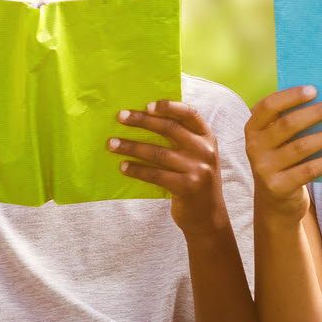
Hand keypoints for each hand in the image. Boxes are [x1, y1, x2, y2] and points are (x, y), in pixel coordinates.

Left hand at [110, 100, 231, 237]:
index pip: (190, 114)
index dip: (169, 106)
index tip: (147, 105)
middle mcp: (205, 151)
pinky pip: (155, 174)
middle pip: (169, 129)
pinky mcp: (186, 187)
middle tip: (120, 117)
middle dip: (142, 121)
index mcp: (208, 138)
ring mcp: (197, 169)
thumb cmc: (195, 181)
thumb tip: (145, 119)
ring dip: (131, 146)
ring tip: (112, 144)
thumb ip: (182, 140)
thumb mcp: (198, 156)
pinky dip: (137, 170)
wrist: (208, 216)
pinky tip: (123, 166)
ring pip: (158, 152)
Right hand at [244, 85, 321, 225]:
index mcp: (253, 129)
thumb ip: (290, 122)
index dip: (291, 96)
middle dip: (315, 113)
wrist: (275, 202)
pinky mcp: (278, 187)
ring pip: (300, 147)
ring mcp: (264, 168)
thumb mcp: (277, 141)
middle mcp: (254, 147)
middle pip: (287, 125)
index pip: (268, 106)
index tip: (314, 90)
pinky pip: (308, 170)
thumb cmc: (283, 161)